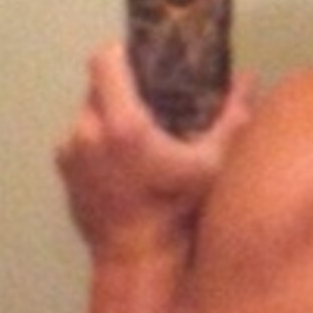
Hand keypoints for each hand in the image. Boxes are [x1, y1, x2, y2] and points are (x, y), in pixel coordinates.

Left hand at [55, 41, 254, 256]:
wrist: (137, 259)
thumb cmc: (176, 212)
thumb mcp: (212, 165)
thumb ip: (231, 118)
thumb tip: (248, 80)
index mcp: (122, 124)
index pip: (104, 60)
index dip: (121, 53)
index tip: (140, 61)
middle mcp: (88, 132)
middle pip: (96, 86)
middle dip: (120, 88)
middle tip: (147, 102)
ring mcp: (71, 153)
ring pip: (86, 113)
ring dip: (107, 116)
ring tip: (134, 138)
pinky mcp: (64, 172)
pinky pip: (78, 141)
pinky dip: (96, 142)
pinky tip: (120, 163)